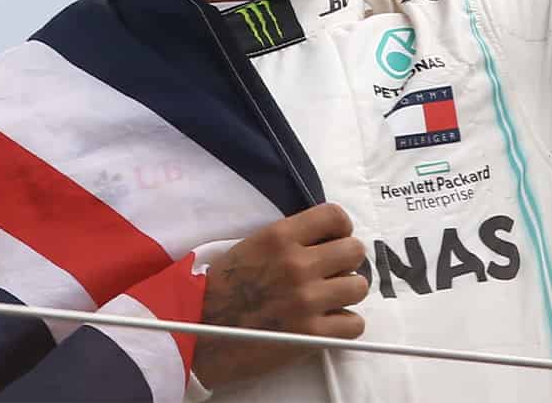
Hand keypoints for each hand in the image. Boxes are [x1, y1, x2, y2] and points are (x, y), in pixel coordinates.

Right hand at [193, 203, 368, 389]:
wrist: (193, 336)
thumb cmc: (218, 291)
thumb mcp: (249, 247)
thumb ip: (287, 240)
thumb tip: (324, 238)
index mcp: (279, 237)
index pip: (335, 215)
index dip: (340, 229)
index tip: (334, 241)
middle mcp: (297, 264)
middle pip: (354, 250)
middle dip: (345, 263)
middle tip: (330, 275)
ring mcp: (306, 299)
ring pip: (358, 286)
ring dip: (345, 295)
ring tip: (327, 301)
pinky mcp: (310, 334)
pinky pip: (354, 324)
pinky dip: (344, 326)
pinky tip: (327, 325)